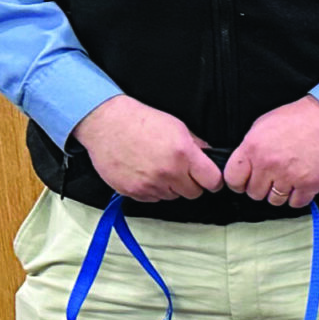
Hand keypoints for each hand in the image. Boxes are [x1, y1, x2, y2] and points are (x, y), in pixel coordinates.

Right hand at [73, 95, 220, 200]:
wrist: (106, 123)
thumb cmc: (140, 120)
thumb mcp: (176, 126)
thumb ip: (196, 145)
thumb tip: (210, 158)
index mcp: (183, 154)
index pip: (212, 181)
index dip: (212, 180)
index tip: (209, 178)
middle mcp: (168, 172)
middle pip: (193, 193)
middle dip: (190, 183)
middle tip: (179, 169)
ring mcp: (150, 184)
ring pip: (172, 196)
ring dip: (170, 186)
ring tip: (157, 167)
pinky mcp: (133, 192)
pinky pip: (152, 198)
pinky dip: (152, 189)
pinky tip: (144, 172)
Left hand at [224, 96, 318, 208]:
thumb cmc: (299, 118)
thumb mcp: (264, 124)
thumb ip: (250, 147)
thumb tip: (244, 166)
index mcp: (253, 147)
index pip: (232, 179)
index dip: (239, 182)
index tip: (246, 181)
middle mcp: (269, 164)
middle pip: (254, 193)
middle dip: (262, 187)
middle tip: (274, 176)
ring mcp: (289, 176)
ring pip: (274, 200)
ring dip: (280, 193)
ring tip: (290, 178)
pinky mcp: (310, 184)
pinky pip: (296, 203)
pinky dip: (299, 196)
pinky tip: (302, 182)